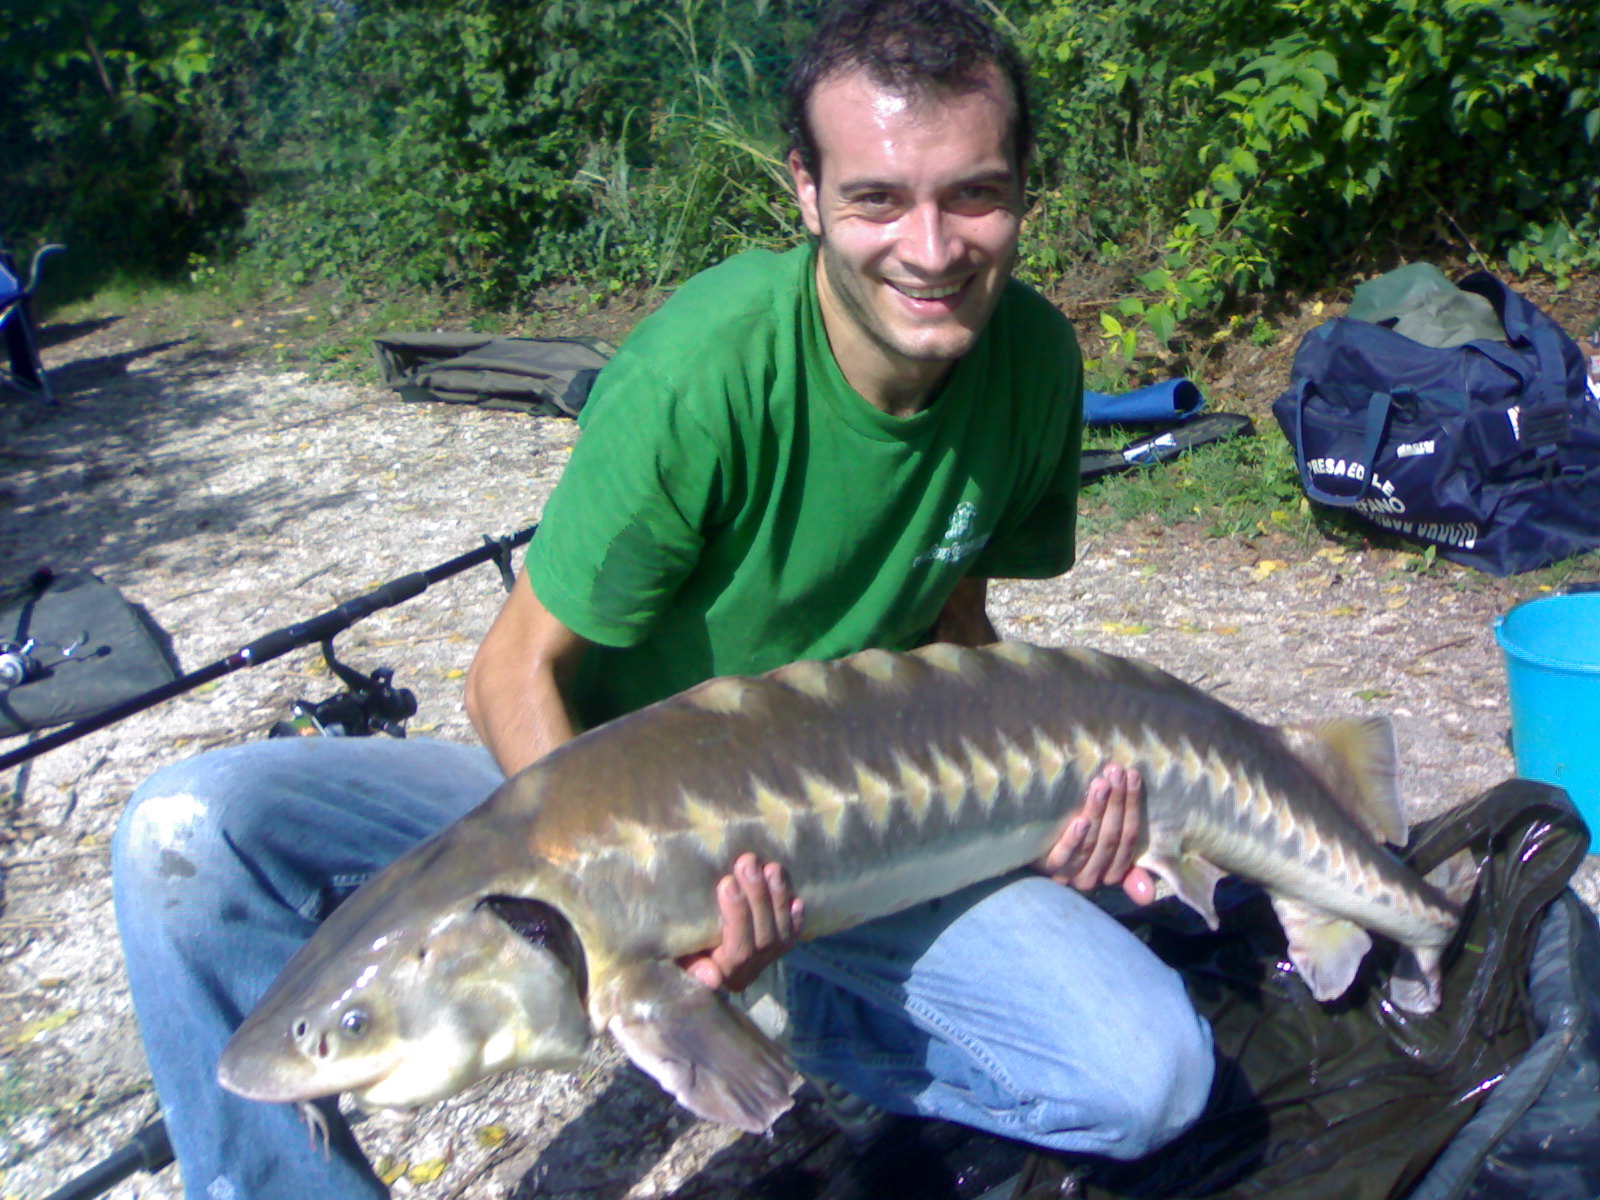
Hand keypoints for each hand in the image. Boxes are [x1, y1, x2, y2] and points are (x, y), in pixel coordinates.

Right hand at [677, 853, 804, 991]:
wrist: (696, 949)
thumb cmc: (683, 946)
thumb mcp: (680, 954)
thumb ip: (691, 964)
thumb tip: (712, 979)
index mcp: (724, 974)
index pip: (739, 949)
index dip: (737, 916)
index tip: (727, 882)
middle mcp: (749, 972)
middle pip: (763, 938)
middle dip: (758, 897)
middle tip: (748, 862)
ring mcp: (767, 961)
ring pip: (780, 934)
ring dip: (777, 898)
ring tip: (771, 868)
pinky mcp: (779, 950)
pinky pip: (793, 935)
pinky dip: (796, 917)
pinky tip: (796, 897)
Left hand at [1036, 764, 1153, 904]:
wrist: (1030, 854)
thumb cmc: (1074, 848)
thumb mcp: (1104, 856)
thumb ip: (1129, 872)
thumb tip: (1149, 895)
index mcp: (1111, 872)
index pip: (1129, 838)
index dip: (1133, 807)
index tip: (1133, 776)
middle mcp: (1093, 876)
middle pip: (1111, 837)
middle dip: (1117, 802)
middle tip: (1116, 772)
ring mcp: (1069, 872)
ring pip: (1091, 842)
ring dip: (1098, 811)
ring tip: (1101, 784)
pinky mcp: (1047, 867)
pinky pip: (1064, 854)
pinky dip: (1074, 838)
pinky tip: (1080, 819)